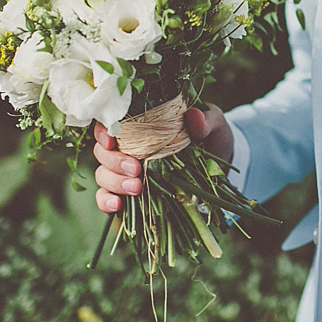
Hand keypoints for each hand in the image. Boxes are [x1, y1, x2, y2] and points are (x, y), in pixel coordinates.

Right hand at [92, 103, 233, 213]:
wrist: (219, 166)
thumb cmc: (212, 137)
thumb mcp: (214, 125)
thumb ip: (205, 121)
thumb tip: (194, 116)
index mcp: (141, 123)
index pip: (110, 122)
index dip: (104, 130)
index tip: (112, 139)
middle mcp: (128, 146)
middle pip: (103, 151)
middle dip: (114, 161)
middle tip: (136, 169)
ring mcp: (126, 170)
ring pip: (103, 174)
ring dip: (114, 182)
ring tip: (137, 188)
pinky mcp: (129, 192)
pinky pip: (106, 196)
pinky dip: (106, 201)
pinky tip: (117, 205)